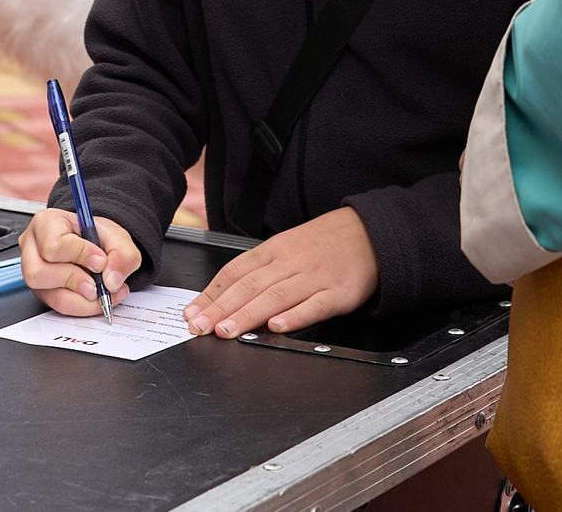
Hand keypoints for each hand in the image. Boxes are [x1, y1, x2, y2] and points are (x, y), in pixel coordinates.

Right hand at [19, 209, 142, 317]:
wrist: (98, 247)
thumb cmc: (97, 236)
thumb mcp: (117, 238)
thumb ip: (122, 256)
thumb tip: (111, 281)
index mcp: (46, 224)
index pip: (53, 245)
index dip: (80, 255)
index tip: (101, 260)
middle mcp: (33, 248)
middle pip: (38, 272)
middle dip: (74, 280)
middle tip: (97, 282)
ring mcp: (34, 273)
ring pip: (48, 294)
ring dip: (80, 298)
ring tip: (100, 291)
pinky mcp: (43, 292)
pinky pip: (58, 307)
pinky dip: (82, 306)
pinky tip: (97, 299)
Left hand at [182, 206, 377, 336]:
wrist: (370, 232)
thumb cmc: (324, 243)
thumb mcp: (287, 247)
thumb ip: (260, 271)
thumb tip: (225, 297)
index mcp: (274, 250)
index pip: (235, 272)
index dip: (211, 294)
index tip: (192, 313)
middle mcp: (290, 262)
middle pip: (250, 286)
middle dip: (221, 308)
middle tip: (199, 327)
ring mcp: (314, 277)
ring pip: (276, 296)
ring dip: (248, 314)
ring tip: (227, 330)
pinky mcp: (338, 292)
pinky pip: (314, 305)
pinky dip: (295, 316)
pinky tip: (277, 327)